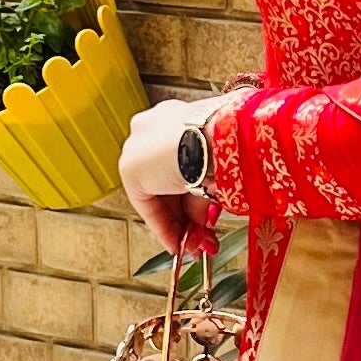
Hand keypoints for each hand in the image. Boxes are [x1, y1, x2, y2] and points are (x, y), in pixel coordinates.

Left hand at [119, 96, 218, 248]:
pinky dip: (164, 228)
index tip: (204, 214)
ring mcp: (137, 146)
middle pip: (167, 183)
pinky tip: (179, 244)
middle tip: (203, 236)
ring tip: (198, 244)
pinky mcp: (131, 169)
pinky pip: (148, 206)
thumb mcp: (220, 166)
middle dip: (188, 216)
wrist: (215, 135)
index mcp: (175, 116)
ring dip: (180, 225)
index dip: (193, 194)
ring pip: (159, 196)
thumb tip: (204, 220)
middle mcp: (153, 127)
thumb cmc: (229, 140)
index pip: (179, 163)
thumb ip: (206, 192)